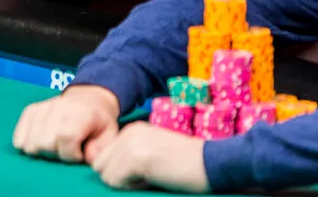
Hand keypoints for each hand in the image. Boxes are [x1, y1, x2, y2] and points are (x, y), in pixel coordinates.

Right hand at [12, 84, 120, 163]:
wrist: (88, 99)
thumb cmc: (99, 122)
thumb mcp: (109, 134)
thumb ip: (101, 149)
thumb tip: (87, 158)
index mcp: (81, 113)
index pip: (65, 137)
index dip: (71, 154)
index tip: (78, 154)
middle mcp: (58, 107)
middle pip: (44, 142)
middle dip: (55, 153)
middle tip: (66, 150)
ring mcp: (42, 107)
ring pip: (30, 142)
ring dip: (42, 150)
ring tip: (54, 146)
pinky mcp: (30, 110)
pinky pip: (19, 135)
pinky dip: (26, 144)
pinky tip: (39, 143)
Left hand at [92, 121, 209, 192]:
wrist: (216, 163)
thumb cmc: (189, 165)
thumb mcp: (154, 152)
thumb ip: (130, 156)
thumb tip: (107, 172)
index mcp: (132, 130)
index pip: (105, 156)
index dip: (122, 172)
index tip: (146, 172)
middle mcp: (128, 132)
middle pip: (100, 164)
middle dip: (120, 177)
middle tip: (148, 177)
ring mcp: (130, 144)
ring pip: (105, 174)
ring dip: (126, 182)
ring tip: (152, 177)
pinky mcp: (136, 158)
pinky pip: (116, 181)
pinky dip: (133, 186)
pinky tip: (154, 179)